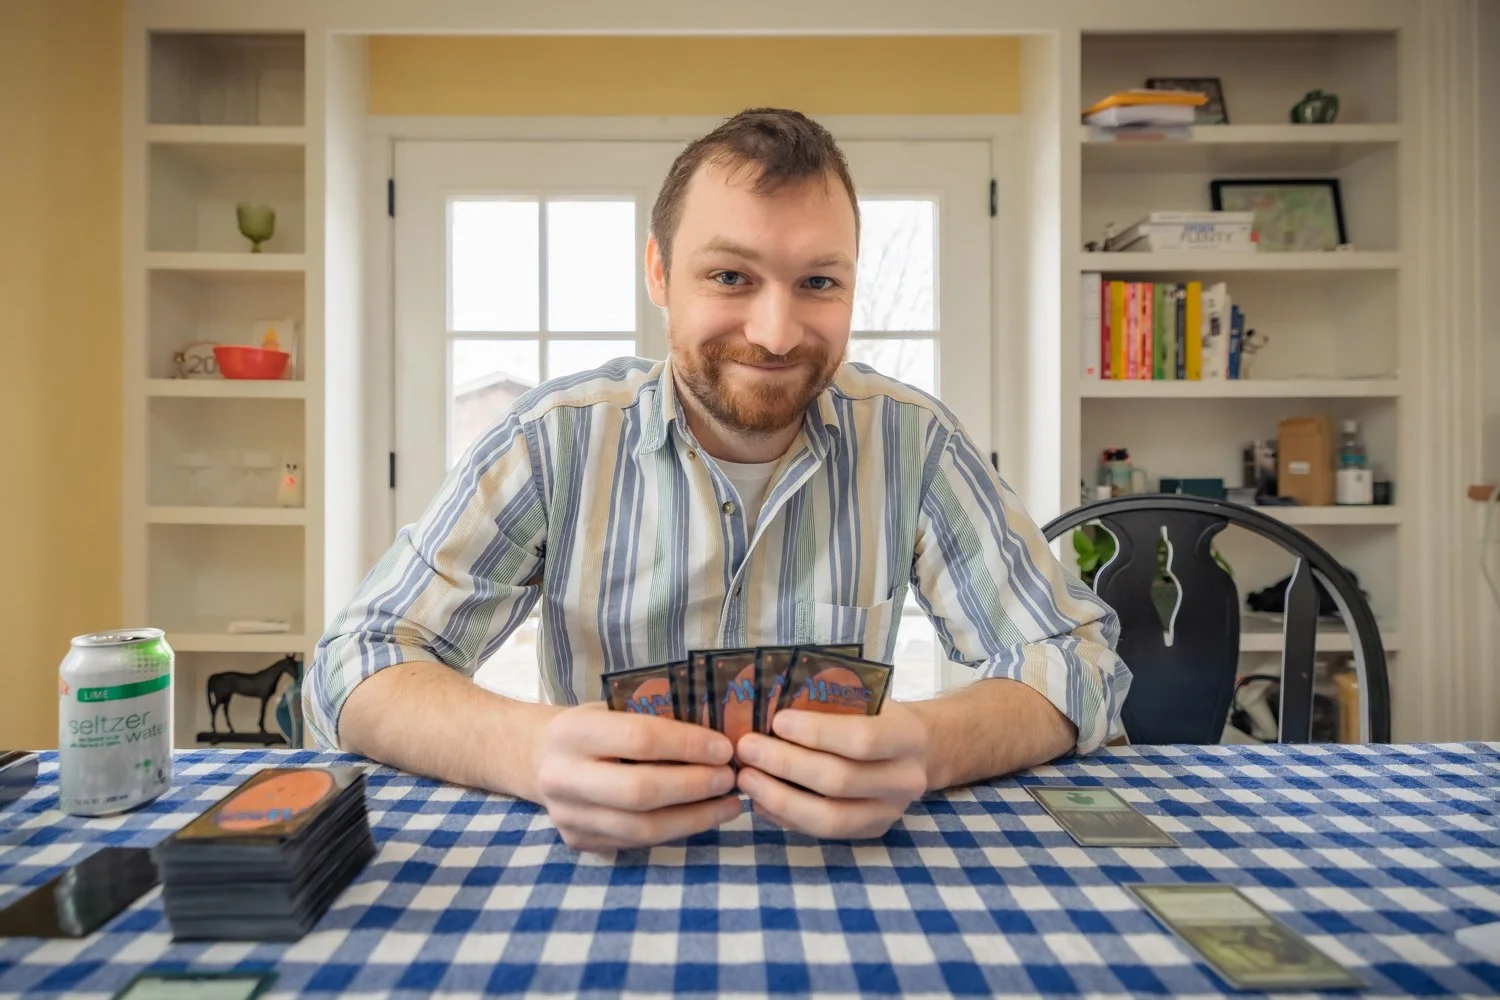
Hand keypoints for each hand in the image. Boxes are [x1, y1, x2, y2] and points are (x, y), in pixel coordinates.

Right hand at [532, 703, 741, 850]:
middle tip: (730, 778)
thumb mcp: (613, 708)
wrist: (538, 758)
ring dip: (695, 817)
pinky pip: (637, 842)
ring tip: (729, 803)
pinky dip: (676, 830)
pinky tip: (703, 816)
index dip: (688, 745)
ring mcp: (567, 816)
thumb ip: (655, 719)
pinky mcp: (578, 842)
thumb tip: (720, 736)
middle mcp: (562, 776)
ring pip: (642, 827)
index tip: (724, 748)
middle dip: (695, 786)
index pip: (640, 738)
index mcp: (571, 731)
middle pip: (641, 791)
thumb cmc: (592, 727)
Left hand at [734, 700, 928, 839]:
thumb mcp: (863, 696)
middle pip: (840, 781)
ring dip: (780, 798)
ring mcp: (889, 812)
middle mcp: (905, 780)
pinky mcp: (870, 831)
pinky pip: (821, 832)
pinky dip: (785, 817)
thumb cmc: (875, 714)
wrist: (915, 749)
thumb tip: (767, 704)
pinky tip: (760, 799)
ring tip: (746, 778)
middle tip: (747, 748)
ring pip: (829, 818)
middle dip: (786, 765)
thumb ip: (826, 701)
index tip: (776, 721)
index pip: (862, 739)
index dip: (816, 732)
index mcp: (907, 736)